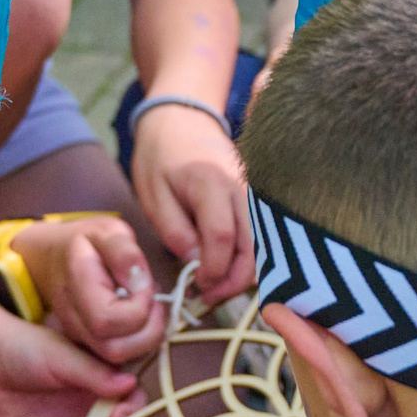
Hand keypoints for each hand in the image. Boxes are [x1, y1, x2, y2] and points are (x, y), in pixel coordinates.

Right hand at [13, 215, 165, 362]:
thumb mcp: (109, 231)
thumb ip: (125, 253)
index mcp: (76, 284)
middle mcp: (72, 319)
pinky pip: (116, 358)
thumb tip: (140, 284)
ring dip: (146, 339)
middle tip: (155, 303)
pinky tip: (140, 320)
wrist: (53, 256)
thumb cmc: (86, 242)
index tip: (146, 285)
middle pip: (114, 350)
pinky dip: (137, 344)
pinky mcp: (87, 344)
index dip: (139, 308)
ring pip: (117, 359)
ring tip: (150, 309)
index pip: (107, 320)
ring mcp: (76, 336)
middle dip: (148, 331)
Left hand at [130, 104, 251, 305]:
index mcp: (211, 182)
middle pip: (253, 247)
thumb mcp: (153, 193)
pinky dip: (247, 259)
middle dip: (233, 281)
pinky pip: (261, 237)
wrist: (182, 119)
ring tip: (214, 287)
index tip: (196, 285)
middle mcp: (242, 189)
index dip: (213, 269)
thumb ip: (174, 229)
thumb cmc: (161, 156)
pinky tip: (225, 269)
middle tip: (207, 297)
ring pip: (263, 247)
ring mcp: (255, 194)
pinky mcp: (258, 200)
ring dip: (243, 274)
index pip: (222, 236)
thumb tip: (196, 262)